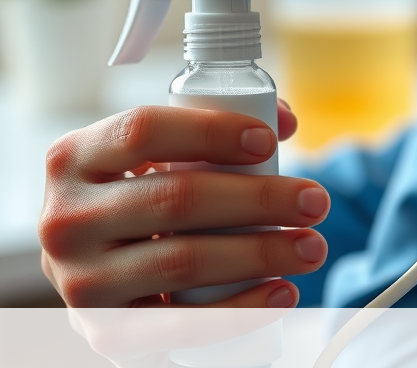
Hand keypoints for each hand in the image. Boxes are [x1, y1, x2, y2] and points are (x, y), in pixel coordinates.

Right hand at [39, 99, 329, 306]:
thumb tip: (283, 120)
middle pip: (176, 199)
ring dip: (261, 254)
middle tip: (316, 201)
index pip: (142, 131)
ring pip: (183, 262)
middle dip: (259, 200)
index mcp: (73, 158)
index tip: (268, 141)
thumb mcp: (155, 156)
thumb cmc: (141, 199)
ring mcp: (80, 281)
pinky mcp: (106, 332)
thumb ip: (215, 127)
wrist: (94, 270)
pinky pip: (180, 324)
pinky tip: (282, 293)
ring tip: (312, 247)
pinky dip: (240, 310)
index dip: (210, 131)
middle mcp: (65, 219)